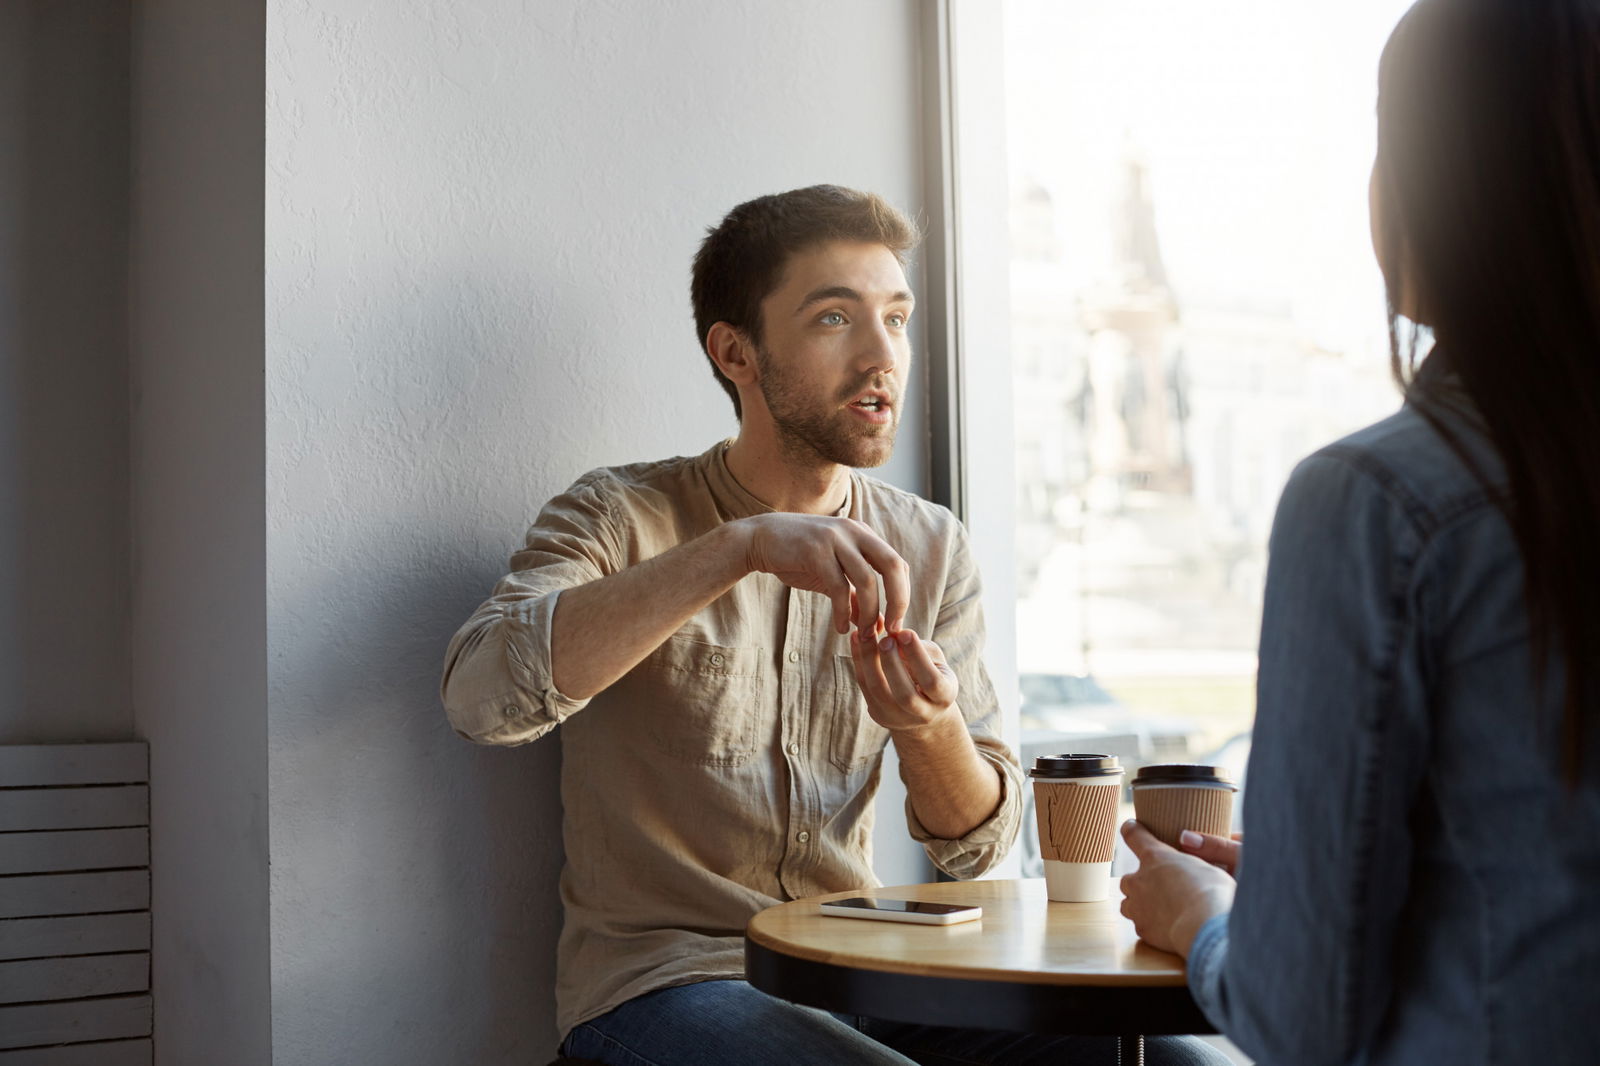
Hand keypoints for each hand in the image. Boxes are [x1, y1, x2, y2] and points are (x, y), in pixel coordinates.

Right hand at [739, 514, 908, 634]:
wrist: (759, 540)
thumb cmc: (797, 557)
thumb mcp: (831, 574)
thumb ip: (853, 593)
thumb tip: (871, 622)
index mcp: (862, 534)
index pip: (898, 564)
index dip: (902, 594)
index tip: (895, 622)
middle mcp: (854, 532)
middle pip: (893, 566)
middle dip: (898, 601)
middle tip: (892, 628)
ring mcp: (835, 539)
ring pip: (867, 580)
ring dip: (870, 612)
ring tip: (864, 633)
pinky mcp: (815, 552)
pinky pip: (839, 588)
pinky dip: (843, 612)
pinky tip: (840, 628)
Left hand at [848, 627, 957, 732]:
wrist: (923, 706)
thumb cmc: (932, 672)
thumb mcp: (935, 660)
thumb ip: (921, 648)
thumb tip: (895, 635)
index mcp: (943, 698)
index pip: (931, 681)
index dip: (917, 657)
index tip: (905, 632)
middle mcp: (923, 714)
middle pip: (904, 694)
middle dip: (892, 663)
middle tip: (885, 639)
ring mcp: (898, 718)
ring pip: (878, 691)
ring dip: (869, 660)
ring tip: (864, 634)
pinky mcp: (878, 714)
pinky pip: (865, 687)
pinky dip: (858, 661)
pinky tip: (857, 639)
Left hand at [1119, 820, 1235, 956]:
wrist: (1206, 926)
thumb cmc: (1212, 892)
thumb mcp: (1207, 866)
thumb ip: (1192, 860)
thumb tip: (1188, 851)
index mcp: (1155, 857)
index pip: (1133, 836)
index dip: (1131, 830)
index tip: (1130, 827)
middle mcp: (1139, 880)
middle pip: (1128, 879)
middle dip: (1139, 882)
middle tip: (1159, 886)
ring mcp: (1137, 906)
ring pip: (1128, 904)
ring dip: (1139, 905)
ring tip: (1158, 909)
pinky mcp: (1143, 929)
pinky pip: (1141, 925)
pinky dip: (1150, 925)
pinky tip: (1166, 928)